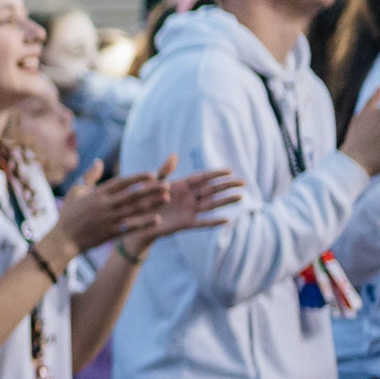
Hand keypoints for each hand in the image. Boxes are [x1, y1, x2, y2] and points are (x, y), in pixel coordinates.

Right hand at [50, 161, 171, 254]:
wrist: (63, 238)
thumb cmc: (69, 213)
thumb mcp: (76, 191)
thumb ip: (89, 176)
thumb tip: (99, 161)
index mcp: (97, 193)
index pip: (122, 182)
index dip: (138, 178)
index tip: (152, 174)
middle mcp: (105, 205)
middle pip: (132, 195)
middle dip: (151, 189)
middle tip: (167, 185)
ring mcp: (108, 219)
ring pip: (134, 210)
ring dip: (152, 204)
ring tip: (166, 198)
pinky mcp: (111, 232)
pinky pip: (130, 227)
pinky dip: (143, 223)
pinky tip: (157, 219)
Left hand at [121, 157, 243, 254]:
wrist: (136, 221)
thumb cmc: (143, 200)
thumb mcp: (153, 184)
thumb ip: (164, 171)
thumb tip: (174, 155)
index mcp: (182, 185)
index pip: (202, 178)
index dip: (215, 174)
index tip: (230, 170)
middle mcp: (188, 197)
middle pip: (211, 190)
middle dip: (226, 185)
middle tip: (243, 182)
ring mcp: (188, 210)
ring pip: (210, 204)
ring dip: (225, 201)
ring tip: (240, 196)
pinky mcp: (185, 223)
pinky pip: (202, 222)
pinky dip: (213, 221)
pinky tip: (227, 219)